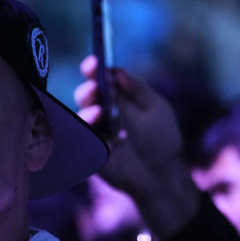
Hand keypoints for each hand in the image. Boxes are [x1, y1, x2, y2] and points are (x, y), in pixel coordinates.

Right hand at [74, 55, 198, 238]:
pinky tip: (111, 142)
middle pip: (84, 96)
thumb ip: (137, 88)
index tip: (93, 64)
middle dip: (86, 91)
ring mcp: (93, 134)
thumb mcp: (156, 108)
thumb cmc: (162, 140)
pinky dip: (88, 138)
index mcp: (117, 97)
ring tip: (99, 115)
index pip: (100, 78)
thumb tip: (116, 70)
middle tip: (94, 90)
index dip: (93, 69)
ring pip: (77, 119)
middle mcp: (102, 112)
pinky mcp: (89, 153)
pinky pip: (78, 142)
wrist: (160, 176)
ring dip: (86, 114)